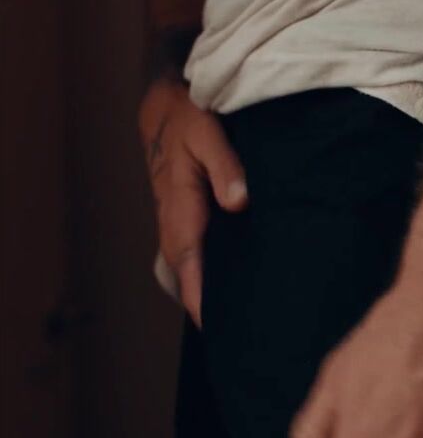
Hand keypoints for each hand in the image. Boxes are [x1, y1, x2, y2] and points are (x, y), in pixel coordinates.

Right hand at [138, 79, 247, 325]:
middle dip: (202, 302)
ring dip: (204, 289)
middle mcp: (176, 216)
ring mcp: (179, 216)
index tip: (214, 322)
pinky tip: (230, 282)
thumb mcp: (208, 131)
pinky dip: (206, 269)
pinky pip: (196, 248)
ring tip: (232, 320)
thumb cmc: (192, 115)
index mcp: (179, 203)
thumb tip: (238, 202)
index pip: (189, 259)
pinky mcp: (188, 211)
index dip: (199, 293)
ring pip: (190, 262)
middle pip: (187, 270)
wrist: (170, 101)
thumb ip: (224, 165)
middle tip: (231, 335)